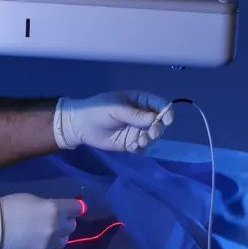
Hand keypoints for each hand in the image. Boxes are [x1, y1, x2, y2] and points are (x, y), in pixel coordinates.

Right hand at [0, 193, 84, 248]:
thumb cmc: (11, 206)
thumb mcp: (34, 198)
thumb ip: (50, 206)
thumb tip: (59, 213)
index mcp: (55, 209)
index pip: (77, 208)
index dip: (75, 208)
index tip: (74, 208)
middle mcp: (56, 227)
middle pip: (72, 226)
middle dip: (64, 222)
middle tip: (50, 220)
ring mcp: (50, 244)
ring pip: (64, 242)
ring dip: (58, 237)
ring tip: (45, 234)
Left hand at [55, 91, 173, 153]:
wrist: (79, 126)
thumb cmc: (97, 110)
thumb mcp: (116, 108)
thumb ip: (134, 114)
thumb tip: (155, 118)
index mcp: (139, 101)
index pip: (159, 104)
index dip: (166, 111)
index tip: (167, 120)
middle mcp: (141, 115)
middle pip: (159, 122)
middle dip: (159, 128)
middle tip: (151, 133)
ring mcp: (136, 130)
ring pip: (152, 135)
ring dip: (150, 139)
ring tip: (140, 141)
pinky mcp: (130, 143)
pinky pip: (143, 146)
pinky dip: (142, 147)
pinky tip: (133, 147)